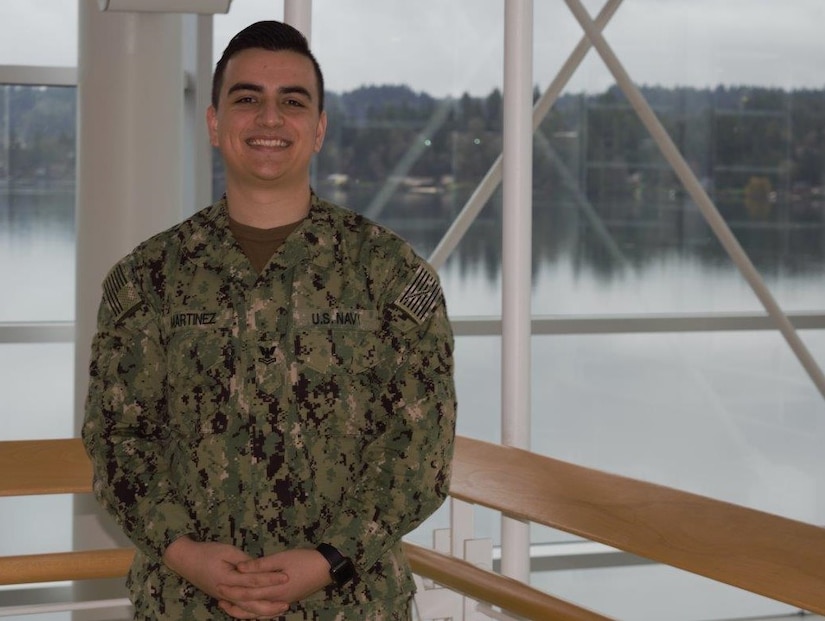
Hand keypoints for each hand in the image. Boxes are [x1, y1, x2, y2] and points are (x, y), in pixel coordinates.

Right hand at [163, 536, 289, 618]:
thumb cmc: (207, 552)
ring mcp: (224, 598)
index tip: (286, 577)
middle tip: (287, 604)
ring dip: (262, 613)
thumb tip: (260, 567)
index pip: (253, 581)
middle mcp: (226, 593)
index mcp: (228, 579)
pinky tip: (263, 613)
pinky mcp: (223, 598)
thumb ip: (244, 561)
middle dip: (270, 605)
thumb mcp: (227, 550)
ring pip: (245, 610)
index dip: (270, 579)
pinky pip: (239, 610)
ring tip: (279, 611)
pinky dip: (251, 613)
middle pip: (250, 604)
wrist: (185, 560)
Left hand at [216, 548, 332, 617]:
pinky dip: (255, 611)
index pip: (247, 594)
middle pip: (250, 606)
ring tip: (229, 605)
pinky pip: (266, 611)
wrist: (325, 568)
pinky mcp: (287, 600)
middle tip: (218, 597)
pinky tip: (250, 606)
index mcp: (273, 590)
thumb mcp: (281, 558)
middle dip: (233, 602)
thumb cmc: (303, 560)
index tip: (218, 586)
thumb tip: (240, 568)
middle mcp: (276, 600)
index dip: (232, 591)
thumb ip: (260, 565)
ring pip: (258, 612)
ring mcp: (282, 602)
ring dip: (242, 610)